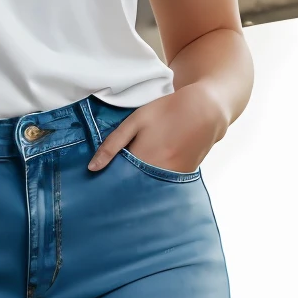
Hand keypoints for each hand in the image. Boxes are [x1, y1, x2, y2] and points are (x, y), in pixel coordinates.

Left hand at [88, 84, 225, 174]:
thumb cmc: (167, 111)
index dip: (110, 180)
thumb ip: (112, 145)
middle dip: (124, 185)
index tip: (100, 182)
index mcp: (142, 159)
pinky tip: (153, 171)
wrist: (204, 109)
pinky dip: (156, 181)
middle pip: (134, 187)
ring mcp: (173, 177)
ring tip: (135, 176)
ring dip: (140, 184)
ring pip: (150, 187)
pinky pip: (165, 184)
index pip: (119, 180)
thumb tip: (92, 168)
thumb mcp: (135, 121)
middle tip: (114, 182)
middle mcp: (158, 173)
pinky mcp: (184, 176)